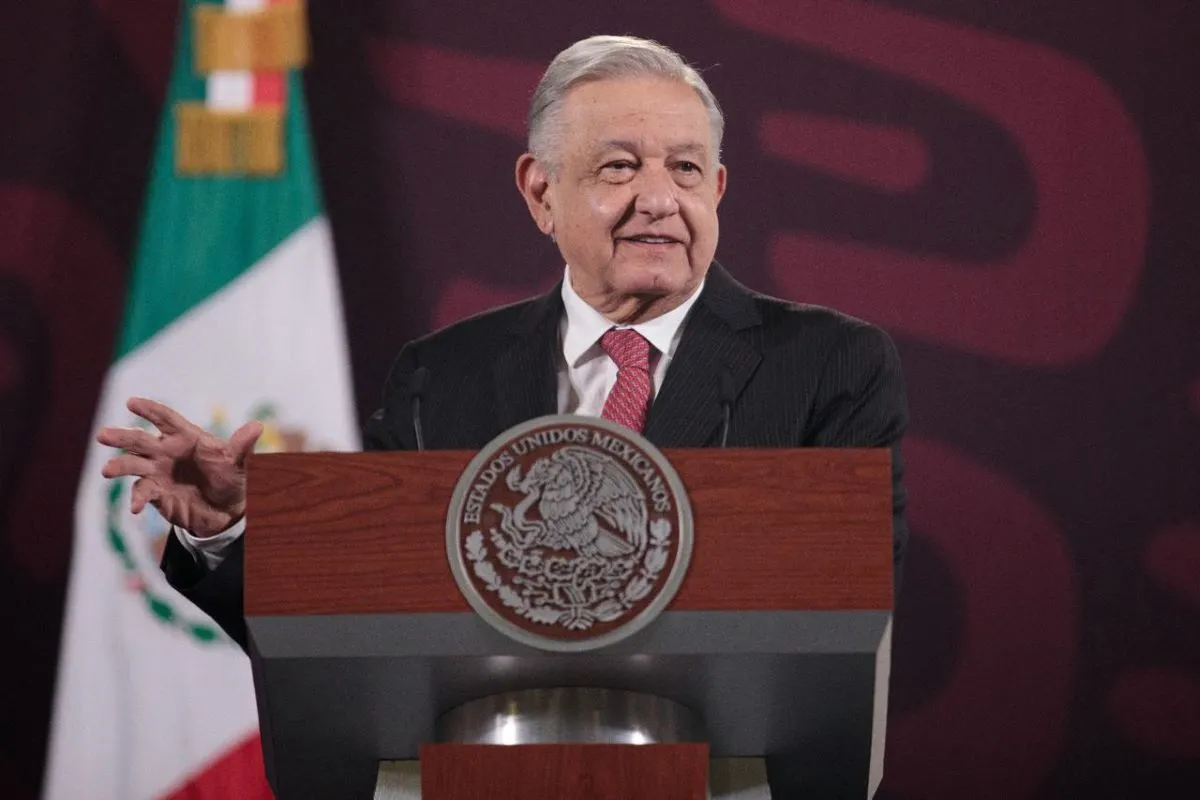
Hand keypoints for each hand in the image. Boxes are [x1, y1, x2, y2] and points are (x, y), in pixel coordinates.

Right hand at [98, 397, 262, 537]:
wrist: (226, 511)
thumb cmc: (231, 478)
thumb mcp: (238, 463)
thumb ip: (242, 446)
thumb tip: (258, 426)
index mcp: (186, 437)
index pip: (165, 418)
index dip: (149, 410)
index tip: (131, 402)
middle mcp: (166, 451)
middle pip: (140, 440)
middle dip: (121, 436)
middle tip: (103, 434)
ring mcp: (157, 471)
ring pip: (133, 464)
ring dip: (119, 466)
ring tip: (107, 470)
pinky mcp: (155, 493)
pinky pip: (142, 492)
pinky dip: (137, 499)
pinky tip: (136, 508)